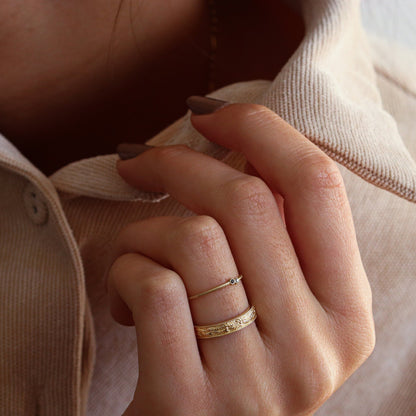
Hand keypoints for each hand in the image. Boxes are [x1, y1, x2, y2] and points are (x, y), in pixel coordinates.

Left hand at [106, 103, 374, 414]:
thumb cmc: (231, 354)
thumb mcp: (278, 299)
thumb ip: (274, 232)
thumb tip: (240, 151)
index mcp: (347, 312)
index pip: (317, 185)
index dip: (260, 129)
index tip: (208, 114)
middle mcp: (313, 347)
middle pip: (245, 200)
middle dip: (177, 160)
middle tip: (140, 159)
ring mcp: (253, 381)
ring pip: (192, 239)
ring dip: (146, 230)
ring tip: (140, 251)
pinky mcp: (187, 402)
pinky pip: (152, 287)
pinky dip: (125, 272)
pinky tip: (127, 298)